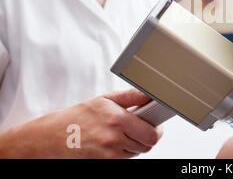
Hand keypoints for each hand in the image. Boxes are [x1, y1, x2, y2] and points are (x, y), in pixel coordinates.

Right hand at [0, 89, 162, 157]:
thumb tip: (149, 94)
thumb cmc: (78, 116)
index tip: (156, 123)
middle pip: (147, 145)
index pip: (152, 133)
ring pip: (136, 152)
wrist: (50, 137)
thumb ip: (130, 97)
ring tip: (119, 133)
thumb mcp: (104, 100)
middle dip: (146, 136)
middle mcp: (114, 138)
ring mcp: (108, 154)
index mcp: (117, 119)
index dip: (157, 129)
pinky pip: (124, 159)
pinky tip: (111, 142)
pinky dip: (122, 152)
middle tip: (137, 127)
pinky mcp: (104, 163)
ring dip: (133, 144)